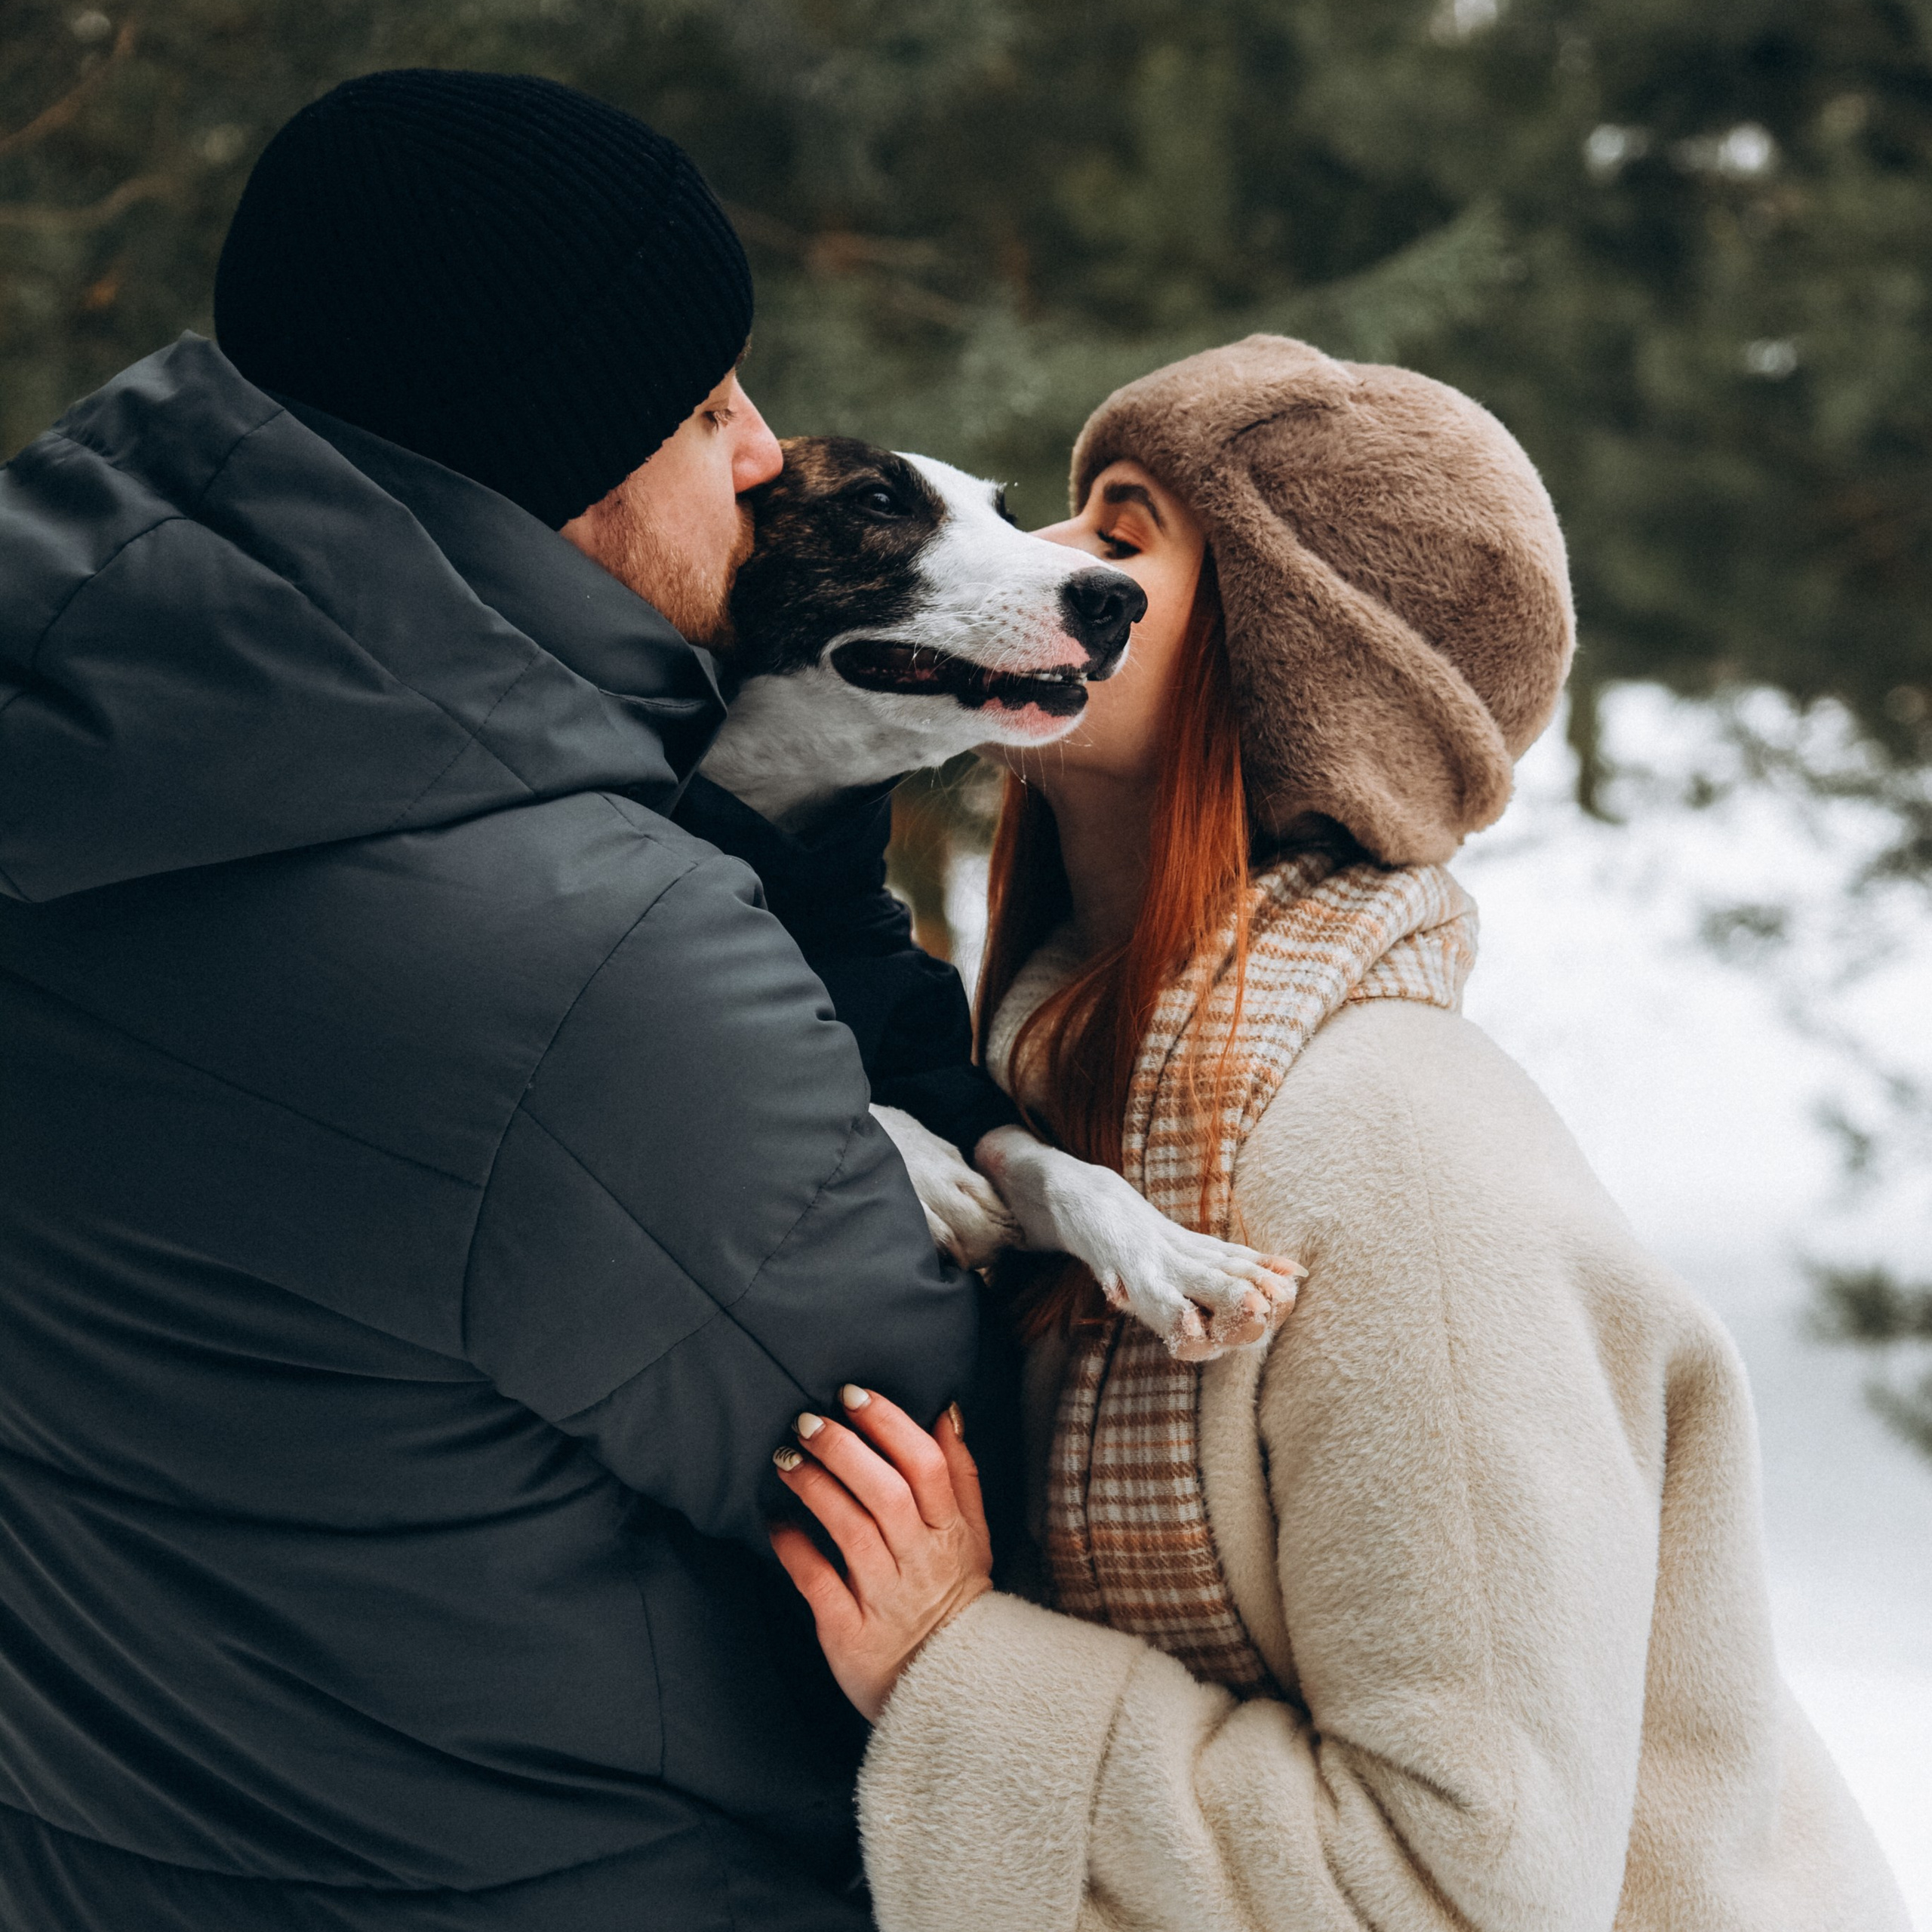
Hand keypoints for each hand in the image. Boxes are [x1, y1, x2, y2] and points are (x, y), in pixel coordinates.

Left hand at [770, 1386, 991, 1722]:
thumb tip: (946, 1410)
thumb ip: (960, 1474)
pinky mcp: (850, 1634)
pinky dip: (796, 1551)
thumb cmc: (955, 1596)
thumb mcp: (974, 1536)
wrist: (952, 1690)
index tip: (854, 1395)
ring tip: (785, 1460)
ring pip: (851, 1532)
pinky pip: (819, 1585)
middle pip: (887, 1494)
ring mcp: (885, 1599)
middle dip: (844, 1450)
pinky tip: (777, 1524)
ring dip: (815, 1488)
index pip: (927, 1467)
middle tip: (808, 1422)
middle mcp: (921, 1562)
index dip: (890, 1425)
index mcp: (953, 1533)